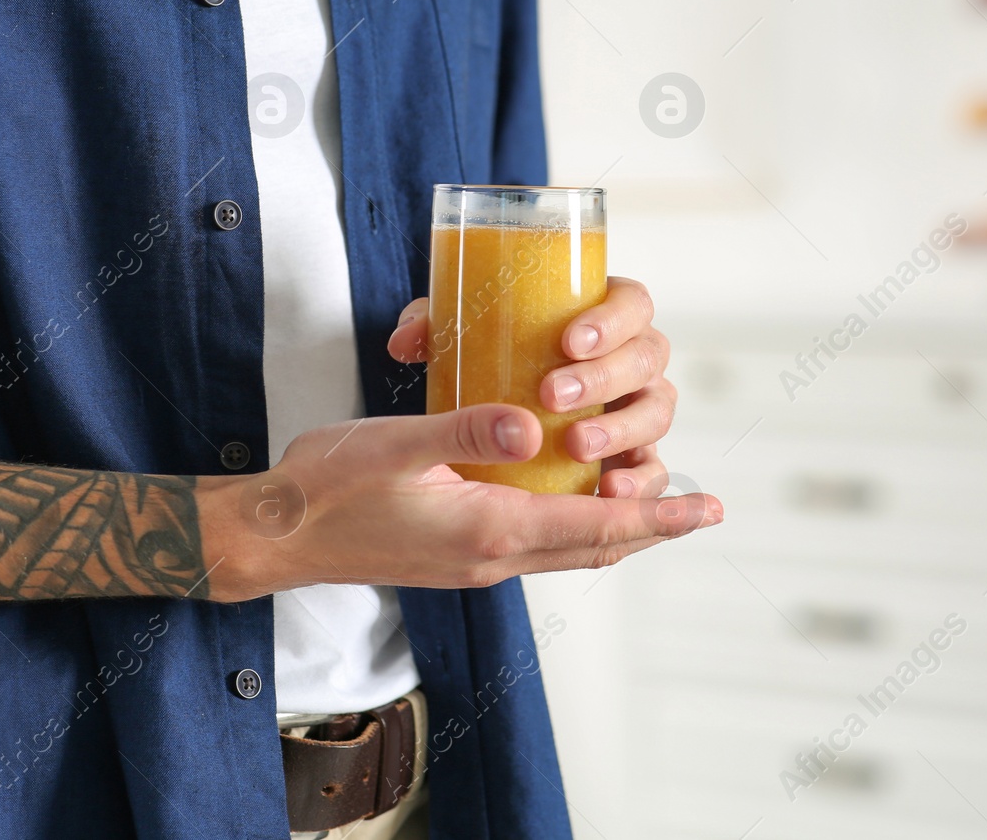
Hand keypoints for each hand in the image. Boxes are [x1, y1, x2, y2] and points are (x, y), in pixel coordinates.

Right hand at [203, 403, 721, 601]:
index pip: (597, 526)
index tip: (711, 508)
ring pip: (569, 548)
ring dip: (616, 526)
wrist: (275, 536)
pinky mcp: (459, 553)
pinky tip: (573, 491)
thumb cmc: (326, 488)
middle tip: (703, 506)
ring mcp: (475, 560)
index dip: (660, 516)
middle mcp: (492, 556)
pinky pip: (537, 543)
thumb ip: (467, 432)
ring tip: (653, 496)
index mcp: (488, 531)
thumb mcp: (395, 445)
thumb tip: (533, 425)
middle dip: (654, 525)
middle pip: (597, 546)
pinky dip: (574, 523)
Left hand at [386, 276, 677, 499]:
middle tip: (553, 395)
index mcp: (602, 317)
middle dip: (605, 378)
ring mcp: (635, 410)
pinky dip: (641, 481)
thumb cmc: (484, 363)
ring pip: (655, 414)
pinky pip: (651, 469)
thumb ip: (431, 330)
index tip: (568, 340)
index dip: (612, 319)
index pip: (633, 303)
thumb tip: (406, 343)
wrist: (488, 417)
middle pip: (648, 360)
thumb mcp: (455, 340)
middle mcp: (629, 361)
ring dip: (622, 430)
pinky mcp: (630, 457)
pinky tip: (609, 491)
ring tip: (577, 446)